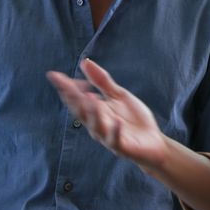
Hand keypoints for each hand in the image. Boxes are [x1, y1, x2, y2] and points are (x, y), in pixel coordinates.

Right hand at [46, 58, 168, 167]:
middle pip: (82, 111)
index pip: (77, 98)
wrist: (154, 143)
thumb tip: (85, 62)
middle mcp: (97, 124)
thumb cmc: (134, 120)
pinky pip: (115, 140)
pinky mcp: (121, 147)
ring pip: (95, 126)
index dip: (66, 87)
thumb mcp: (118, 95)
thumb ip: (102, 81)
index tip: (54, 75)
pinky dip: (115, 131)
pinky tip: (116, 121)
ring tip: (90, 97)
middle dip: (73, 99)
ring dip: (92, 113)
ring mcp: (108, 136)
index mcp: (95, 111)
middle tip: (66, 86)